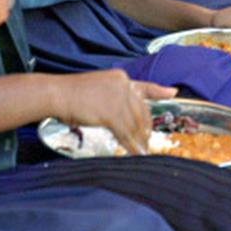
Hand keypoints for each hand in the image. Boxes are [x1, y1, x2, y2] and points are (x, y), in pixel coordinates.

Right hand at [56, 69, 177, 154]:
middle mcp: (124, 85)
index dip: (160, 91)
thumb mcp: (99, 89)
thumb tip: (126, 118)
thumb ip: (114, 98)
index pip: (145, 86)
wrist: (56, 94)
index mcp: (121, 78)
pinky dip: (130, 145)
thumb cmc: (71, 94)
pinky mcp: (112, 113)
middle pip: (141, 111)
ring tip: (141, 151)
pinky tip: (133, 152)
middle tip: (147, 141)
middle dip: (146, 128)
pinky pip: (125, 133)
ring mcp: (119, 98)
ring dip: (139, 140)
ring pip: (134, 124)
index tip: (173, 93)